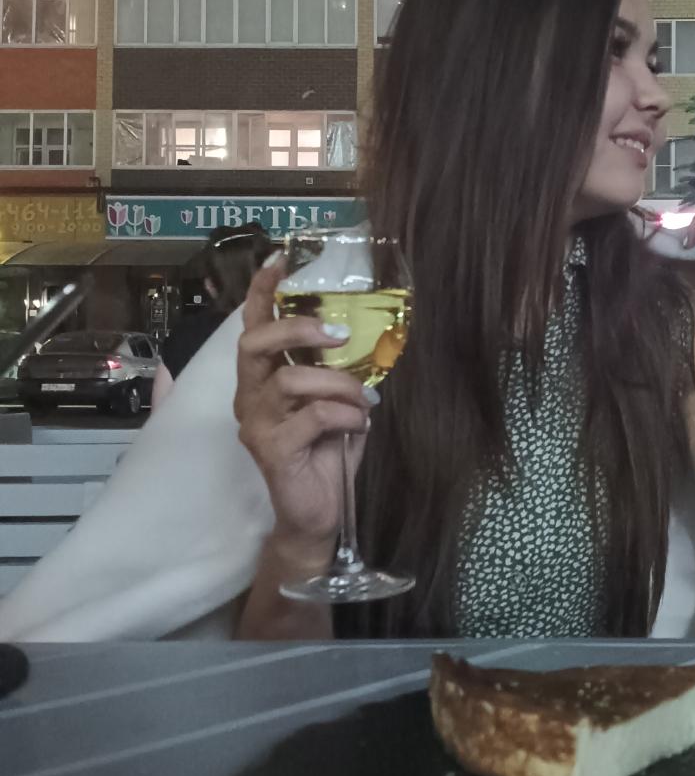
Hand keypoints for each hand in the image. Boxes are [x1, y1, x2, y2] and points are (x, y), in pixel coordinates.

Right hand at [234, 254, 375, 546]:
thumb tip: (363, 336)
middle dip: (295, 328)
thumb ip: (337, 372)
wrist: (317, 516)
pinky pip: (312, 416)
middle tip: (335, 334)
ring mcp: (255, 424)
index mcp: (262, 380)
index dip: (261, 293)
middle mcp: (249, 397)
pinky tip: (358, 425)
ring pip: (291, 379)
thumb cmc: (326, 456)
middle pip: (253, 344)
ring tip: (361, 400)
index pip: (252, 327)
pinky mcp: (271, 450)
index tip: (279, 260)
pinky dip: (344, 415)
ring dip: (337, 383)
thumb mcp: (336, 404)